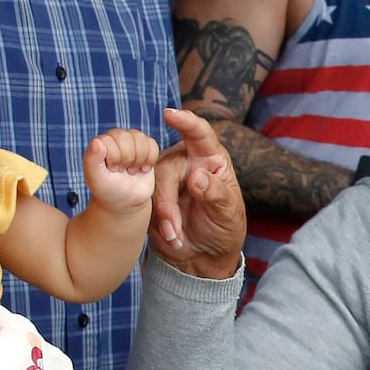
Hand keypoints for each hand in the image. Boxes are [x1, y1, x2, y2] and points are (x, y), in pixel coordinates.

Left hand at [84, 128, 161, 215]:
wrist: (125, 201)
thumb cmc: (108, 189)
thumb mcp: (96, 178)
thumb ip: (92, 160)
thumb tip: (96, 141)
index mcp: (100, 142)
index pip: (112, 140)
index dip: (115, 157)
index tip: (112, 170)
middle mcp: (115, 138)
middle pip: (128, 138)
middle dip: (128, 159)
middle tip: (121, 171)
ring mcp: (131, 141)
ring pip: (141, 140)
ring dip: (139, 160)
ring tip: (131, 170)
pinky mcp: (146, 147)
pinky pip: (153, 145)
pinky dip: (150, 160)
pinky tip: (142, 169)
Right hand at [148, 106, 245, 279]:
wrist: (204, 255)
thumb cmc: (223, 228)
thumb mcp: (228, 214)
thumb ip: (216, 194)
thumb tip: (197, 176)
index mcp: (210, 158)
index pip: (200, 134)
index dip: (186, 122)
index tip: (171, 114)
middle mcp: (186, 162)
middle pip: (166, 167)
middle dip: (167, 202)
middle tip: (175, 229)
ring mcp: (166, 177)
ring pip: (150, 184)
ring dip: (161, 214)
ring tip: (175, 236)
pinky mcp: (151, 193)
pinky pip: (142, 199)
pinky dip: (154, 221)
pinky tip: (169, 236)